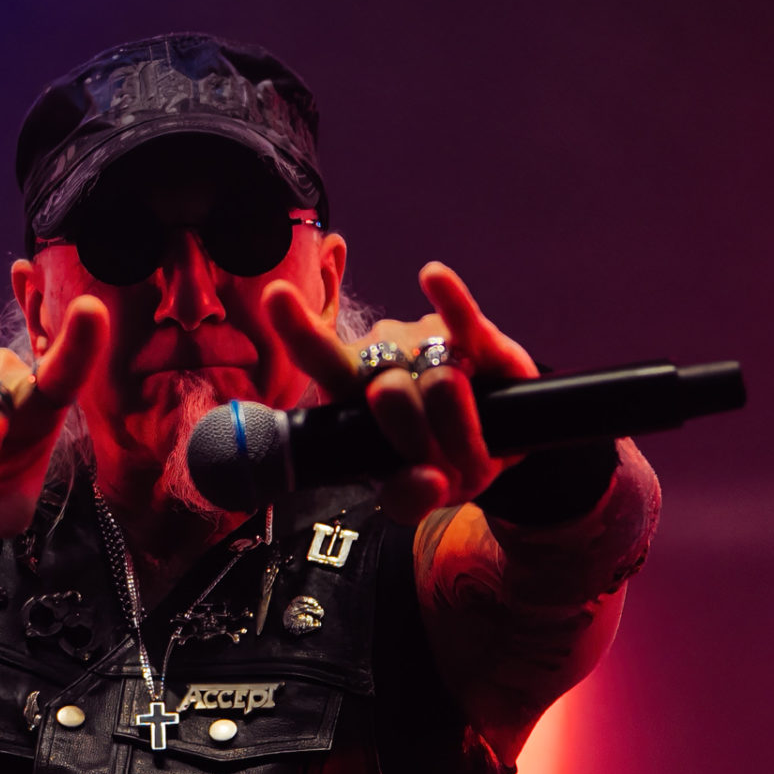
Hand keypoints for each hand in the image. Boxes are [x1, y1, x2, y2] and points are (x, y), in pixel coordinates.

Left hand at [263, 261, 539, 525]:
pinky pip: (461, 319)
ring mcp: (424, 339)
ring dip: (461, 429)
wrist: (496, 444)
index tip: (277, 294)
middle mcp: (380, 354)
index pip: (317, 353)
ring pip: (438, 381)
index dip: (298, 326)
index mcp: (350, 387)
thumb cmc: (440, 462)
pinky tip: (432, 276)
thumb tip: (428, 483)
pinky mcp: (474, 335)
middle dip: (415, 438)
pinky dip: (450, 301)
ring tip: (470, 454)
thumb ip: (410, 497)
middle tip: (436, 469)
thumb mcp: (420, 491)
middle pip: (386, 388)